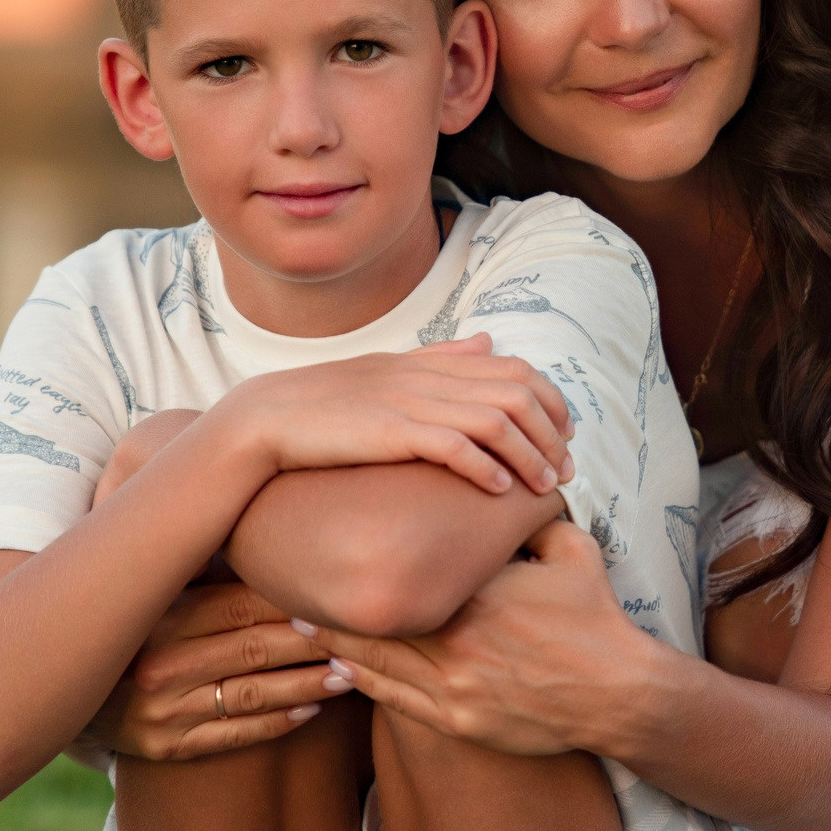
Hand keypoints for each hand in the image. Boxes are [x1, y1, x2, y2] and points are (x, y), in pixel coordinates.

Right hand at [83, 581, 352, 761]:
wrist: (61, 687)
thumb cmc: (126, 627)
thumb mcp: (152, 593)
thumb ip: (201, 569)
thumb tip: (268, 519)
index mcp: (159, 617)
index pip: (241, 604)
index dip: (294, 599)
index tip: (339, 591)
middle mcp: (159, 664)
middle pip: (255, 647)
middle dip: (315, 641)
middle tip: (367, 632)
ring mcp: (161, 711)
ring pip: (252, 694)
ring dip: (308, 684)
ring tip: (354, 673)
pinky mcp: (164, 748)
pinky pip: (231, 735)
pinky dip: (277, 723)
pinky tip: (314, 711)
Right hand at [232, 334, 575, 496]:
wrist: (265, 419)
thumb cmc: (327, 403)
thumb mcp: (391, 371)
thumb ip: (443, 357)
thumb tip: (489, 341)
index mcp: (432, 362)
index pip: (516, 370)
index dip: (552, 402)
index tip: (565, 436)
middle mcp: (429, 377)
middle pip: (518, 395)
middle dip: (552, 436)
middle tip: (565, 473)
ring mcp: (411, 403)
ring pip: (497, 421)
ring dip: (529, 456)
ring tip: (543, 488)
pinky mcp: (391, 432)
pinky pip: (453, 446)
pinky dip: (484, 467)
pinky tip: (499, 490)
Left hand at [299, 520, 657, 756]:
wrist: (620, 694)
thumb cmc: (596, 618)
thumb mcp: (571, 552)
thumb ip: (533, 520)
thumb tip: (510, 486)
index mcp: (480, 593)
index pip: (409, 571)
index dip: (366, 557)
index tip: (331, 535)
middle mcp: (459, 640)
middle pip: (378, 618)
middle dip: (333, 600)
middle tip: (286, 579)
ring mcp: (455, 687)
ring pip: (377, 662)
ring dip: (335, 642)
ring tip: (296, 621)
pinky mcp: (458, 722)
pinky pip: (396, 702)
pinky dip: (363, 682)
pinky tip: (337, 667)